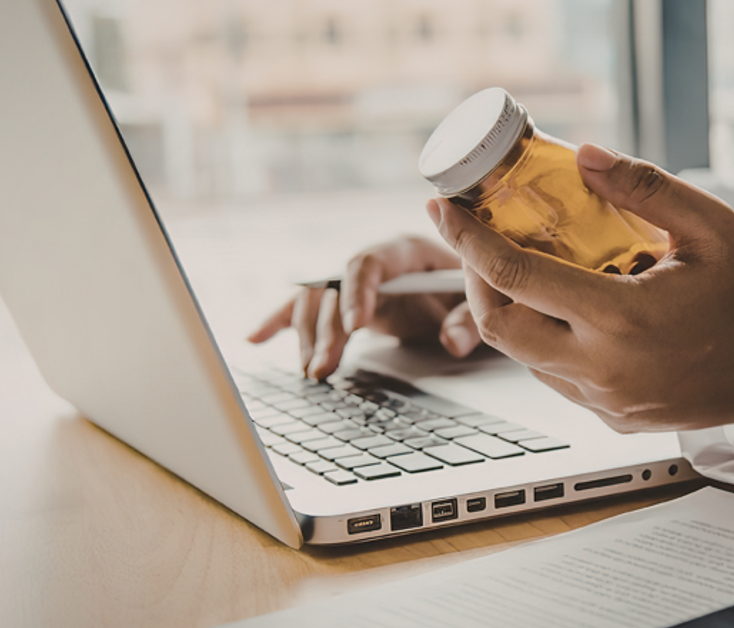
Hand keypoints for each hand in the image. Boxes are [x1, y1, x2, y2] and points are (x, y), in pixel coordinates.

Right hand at [247, 235, 480, 377]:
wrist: (467, 287)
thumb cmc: (472, 287)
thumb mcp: (478, 300)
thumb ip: (469, 319)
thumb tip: (453, 342)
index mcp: (405, 250)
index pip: (370, 262)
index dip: (358, 292)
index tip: (356, 325)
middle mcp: (374, 262)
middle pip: (336, 287)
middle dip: (328, 329)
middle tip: (325, 366)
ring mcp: (355, 282)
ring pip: (318, 301)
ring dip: (308, 337)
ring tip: (312, 372)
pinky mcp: (345, 302)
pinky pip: (307, 308)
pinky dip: (280, 322)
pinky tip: (255, 339)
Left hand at [427, 144, 733, 431]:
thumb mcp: (711, 226)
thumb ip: (644, 186)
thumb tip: (584, 155)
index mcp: (621, 317)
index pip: (513, 275)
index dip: (465, 239)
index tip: (443, 209)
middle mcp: (602, 367)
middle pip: (497, 324)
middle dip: (473, 278)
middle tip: (477, 242)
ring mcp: (604, 400)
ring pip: (522, 356)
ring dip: (509, 311)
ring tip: (523, 269)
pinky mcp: (612, 417)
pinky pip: (555, 378)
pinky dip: (544, 341)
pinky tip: (567, 310)